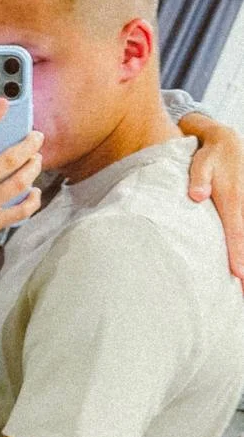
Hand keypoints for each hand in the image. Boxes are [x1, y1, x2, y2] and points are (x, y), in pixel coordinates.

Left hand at [183, 116, 243, 283]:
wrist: (227, 143)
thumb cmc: (210, 158)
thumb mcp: (201, 164)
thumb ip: (199, 180)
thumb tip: (197, 196)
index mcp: (234, 201)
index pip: (237, 233)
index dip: (239, 255)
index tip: (240, 275)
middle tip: (242, 294)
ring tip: (241, 291)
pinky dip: (242, 250)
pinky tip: (240, 275)